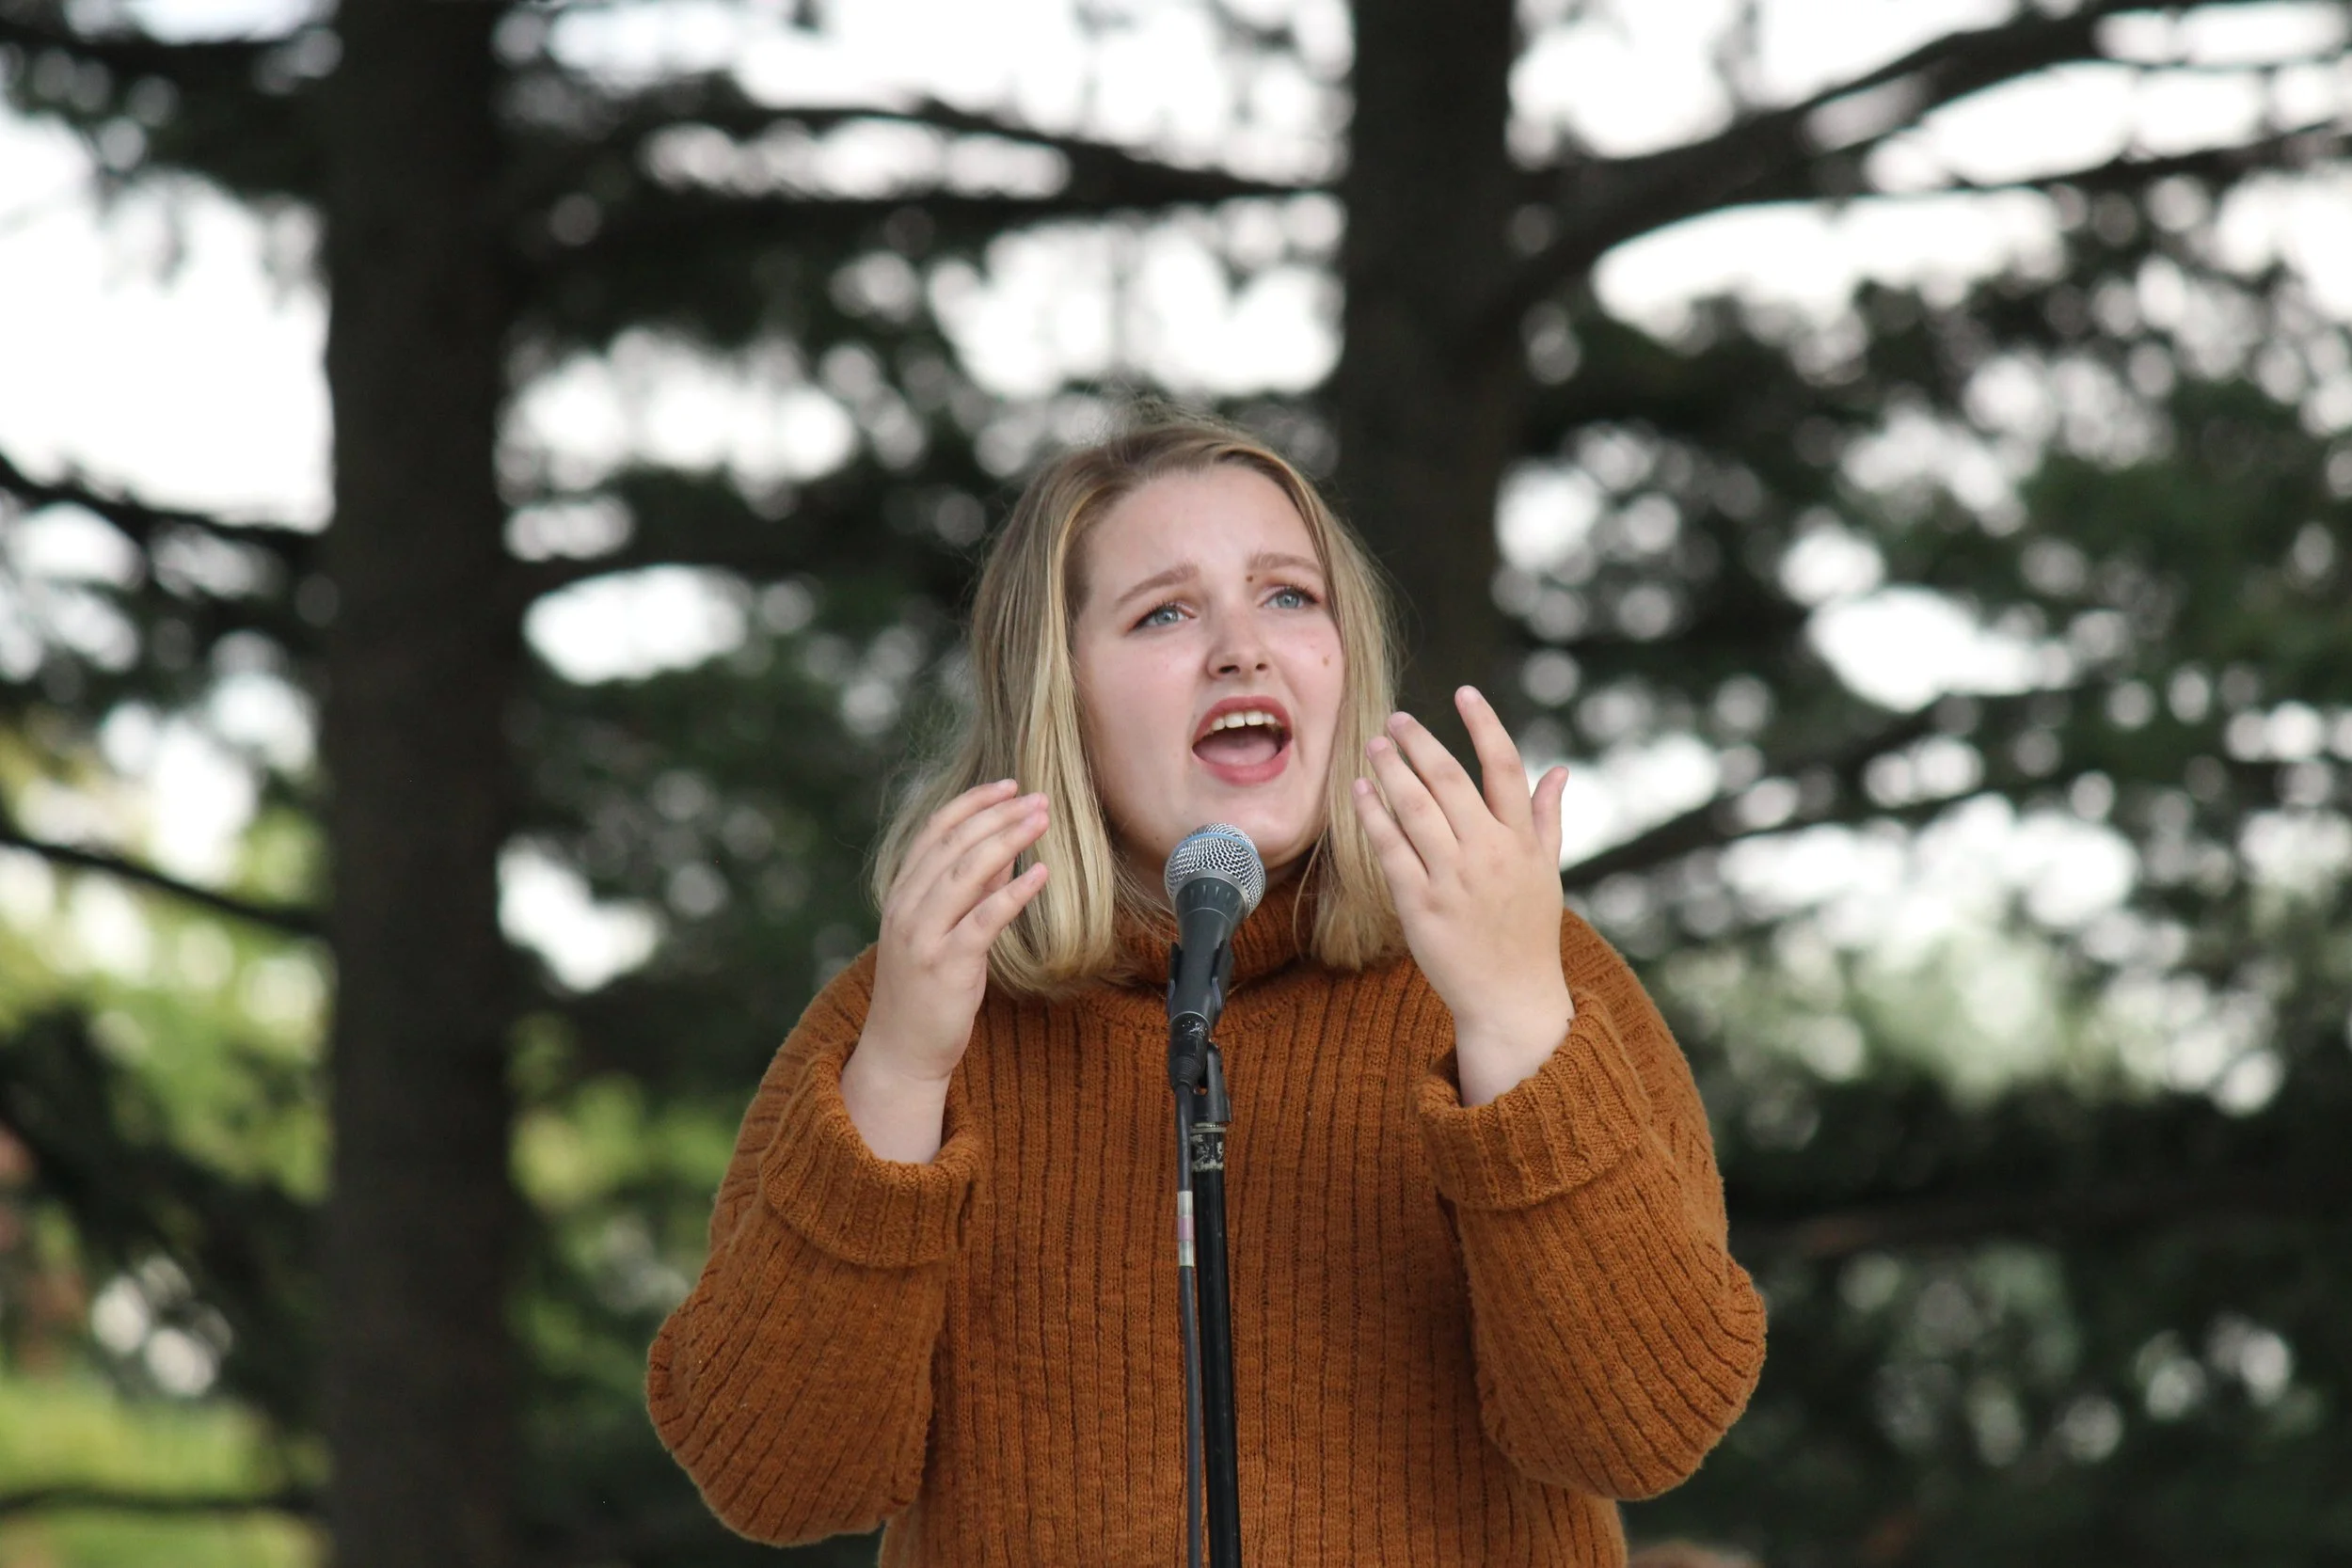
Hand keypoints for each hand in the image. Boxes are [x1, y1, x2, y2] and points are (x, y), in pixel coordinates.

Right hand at [842, 779, 1049, 1159]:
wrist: (903, 1050)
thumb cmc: (927, 989)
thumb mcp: (944, 929)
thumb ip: (971, 889)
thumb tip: (1008, 847)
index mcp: (902, 893)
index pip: (935, 831)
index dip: (971, 803)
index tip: (1007, 785)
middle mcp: (906, 907)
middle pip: (953, 844)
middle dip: (997, 814)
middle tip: (1038, 797)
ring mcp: (923, 935)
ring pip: (965, 873)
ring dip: (1007, 840)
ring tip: (1042, 819)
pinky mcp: (946, 964)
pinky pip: (983, 919)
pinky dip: (1013, 892)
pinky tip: (1042, 874)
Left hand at [1351, 686, 1572, 1106]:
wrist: (1512, 999)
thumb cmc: (1528, 932)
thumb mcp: (1547, 873)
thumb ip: (1547, 819)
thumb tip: (1559, 771)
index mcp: (1522, 842)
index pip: (1505, 767)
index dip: (1484, 724)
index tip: (1463, 691)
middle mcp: (1490, 854)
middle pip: (1449, 781)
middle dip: (1419, 743)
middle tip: (1396, 719)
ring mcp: (1454, 880)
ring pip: (1415, 809)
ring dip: (1391, 770)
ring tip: (1375, 744)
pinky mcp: (1421, 906)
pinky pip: (1391, 850)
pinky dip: (1373, 816)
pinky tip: (1360, 792)